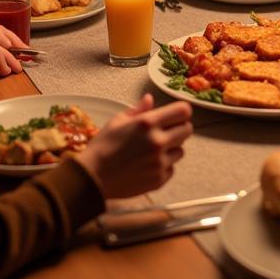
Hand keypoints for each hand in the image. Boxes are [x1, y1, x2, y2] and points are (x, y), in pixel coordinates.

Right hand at [0, 25, 25, 75]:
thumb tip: (11, 61)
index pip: (17, 40)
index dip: (27, 50)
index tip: (35, 58)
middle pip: (14, 46)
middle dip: (20, 58)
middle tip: (22, 68)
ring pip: (6, 52)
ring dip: (12, 64)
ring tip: (14, 71)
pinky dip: (1, 65)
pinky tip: (2, 70)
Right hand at [77, 94, 192, 197]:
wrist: (93, 178)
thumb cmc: (102, 146)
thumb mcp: (117, 121)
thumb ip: (138, 110)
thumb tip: (150, 99)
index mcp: (147, 123)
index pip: (183, 111)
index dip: (181, 112)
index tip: (176, 115)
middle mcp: (157, 141)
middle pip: (187, 130)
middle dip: (179, 128)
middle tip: (166, 132)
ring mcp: (159, 162)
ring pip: (181, 150)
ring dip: (172, 148)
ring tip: (153, 151)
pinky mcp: (159, 179)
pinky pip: (171, 168)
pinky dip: (164, 166)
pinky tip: (148, 165)